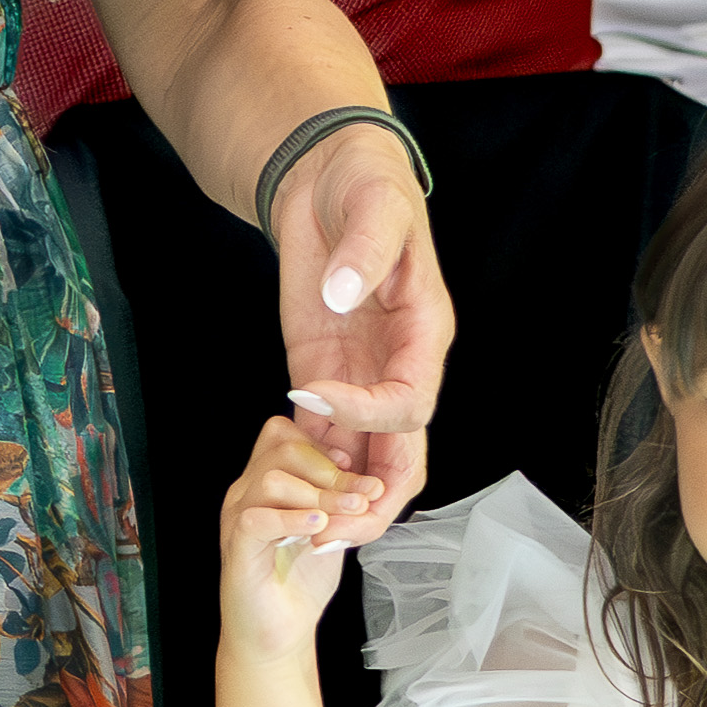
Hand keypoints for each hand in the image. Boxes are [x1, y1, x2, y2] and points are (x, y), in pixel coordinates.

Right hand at [219, 407, 397, 652]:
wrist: (276, 632)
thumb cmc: (301, 581)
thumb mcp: (331, 527)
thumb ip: (340, 497)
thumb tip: (369, 475)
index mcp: (265, 482)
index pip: (283, 433)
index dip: (322, 444)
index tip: (354, 469)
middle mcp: (247, 493)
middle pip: (282, 447)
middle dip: (331, 469)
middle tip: (362, 496)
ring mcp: (238, 517)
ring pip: (273, 479)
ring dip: (320, 495)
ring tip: (346, 515)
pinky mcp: (237, 547)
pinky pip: (258, 517)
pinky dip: (294, 519)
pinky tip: (319, 528)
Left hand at [269, 138, 451, 511]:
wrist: (327, 173)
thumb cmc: (365, 184)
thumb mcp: (373, 205)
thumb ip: (363, 251)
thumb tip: (344, 293)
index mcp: (424, 333)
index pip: (411, 399)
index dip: (369, 409)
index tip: (316, 394)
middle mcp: (397, 365)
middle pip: (403, 451)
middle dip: (375, 497)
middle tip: (335, 531)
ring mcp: (360, 376)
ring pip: (365, 456)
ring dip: (340, 496)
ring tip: (305, 532)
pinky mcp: (321, 374)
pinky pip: (325, 436)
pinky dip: (309, 468)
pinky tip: (282, 492)